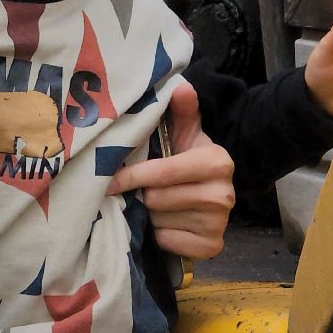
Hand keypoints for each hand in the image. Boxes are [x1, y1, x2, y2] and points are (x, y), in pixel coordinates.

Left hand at [107, 82, 232, 259]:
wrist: (210, 194)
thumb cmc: (188, 160)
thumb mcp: (185, 134)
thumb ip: (181, 111)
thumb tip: (181, 86)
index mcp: (217, 162)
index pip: (163, 172)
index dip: (132, 176)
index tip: (109, 180)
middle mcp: (223, 194)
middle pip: (157, 199)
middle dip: (144, 195)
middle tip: (144, 190)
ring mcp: (219, 223)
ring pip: (159, 221)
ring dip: (151, 215)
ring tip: (158, 205)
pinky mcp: (211, 247)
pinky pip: (167, 241)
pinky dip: (161, 235)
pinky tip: (169, 223)